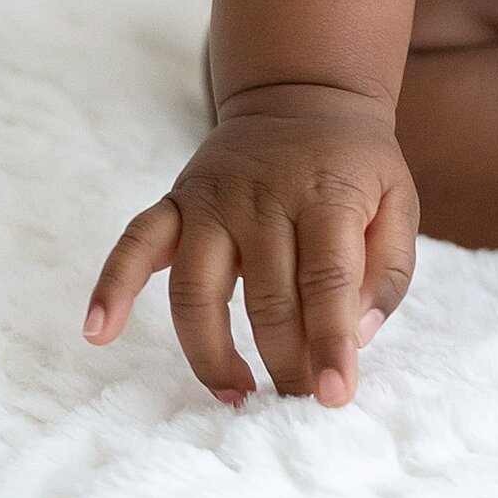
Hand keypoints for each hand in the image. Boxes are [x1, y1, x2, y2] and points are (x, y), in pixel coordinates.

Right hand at [84, 83, 417, 405]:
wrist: (304, 93)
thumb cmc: (355, 165)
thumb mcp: (398, 200)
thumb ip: (388, 270)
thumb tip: (355, 337)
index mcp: (325, 194)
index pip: (327, 279)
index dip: (331, 342)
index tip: (334, 397)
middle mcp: (263, 197)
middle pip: (266, 297)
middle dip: (283, 363)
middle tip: (297, 404)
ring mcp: (212, 199)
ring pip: (197, 288)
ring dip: (210, 353)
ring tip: (236, 395)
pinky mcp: (176, 202)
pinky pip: (135, 243)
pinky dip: (111, 284)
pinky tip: (99, 331)